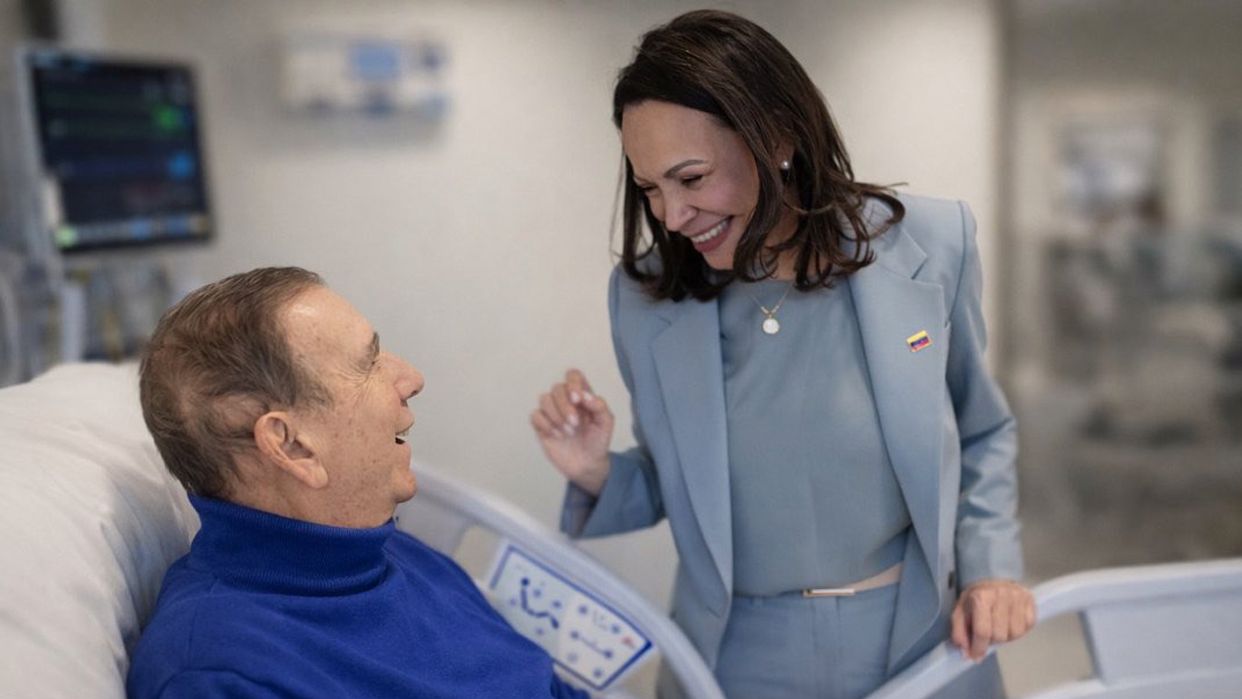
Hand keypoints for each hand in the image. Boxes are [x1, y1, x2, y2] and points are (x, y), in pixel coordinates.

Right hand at [530, 369, 613, 495]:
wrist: (587, 465)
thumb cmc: (597, 441)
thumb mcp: (606, 423)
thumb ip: (600, 406)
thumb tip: (585, 395)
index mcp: (582, 396)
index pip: (573, 375)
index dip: (573, 383)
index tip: (578, 399)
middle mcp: (565, 400)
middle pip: (557, 387)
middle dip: (565, 406)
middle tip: (575, 424)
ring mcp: (552, 412)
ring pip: (544, 399)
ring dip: (556, 416)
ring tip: (568, 432)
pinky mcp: (541, 425)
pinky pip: (535, 415)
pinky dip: (546, 425)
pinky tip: (557, 436)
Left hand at [950, 579, 1035, 660]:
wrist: (992, 575)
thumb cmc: (975, 596)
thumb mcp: (960, 611)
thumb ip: (959, 632)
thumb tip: (966, 653)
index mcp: (981, 597)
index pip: (983, 631)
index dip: (978, 648)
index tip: (975, 656)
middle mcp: (1002, 596)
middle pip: (1000, 635)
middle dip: (991, 641)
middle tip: (986, 635)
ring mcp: (1018, 598)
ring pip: (1016, 633)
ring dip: (1006, 636)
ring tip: (998, 628)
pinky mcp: (1030, 601)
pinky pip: (1028, 626)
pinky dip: (1018, 630)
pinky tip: (1009, 623)